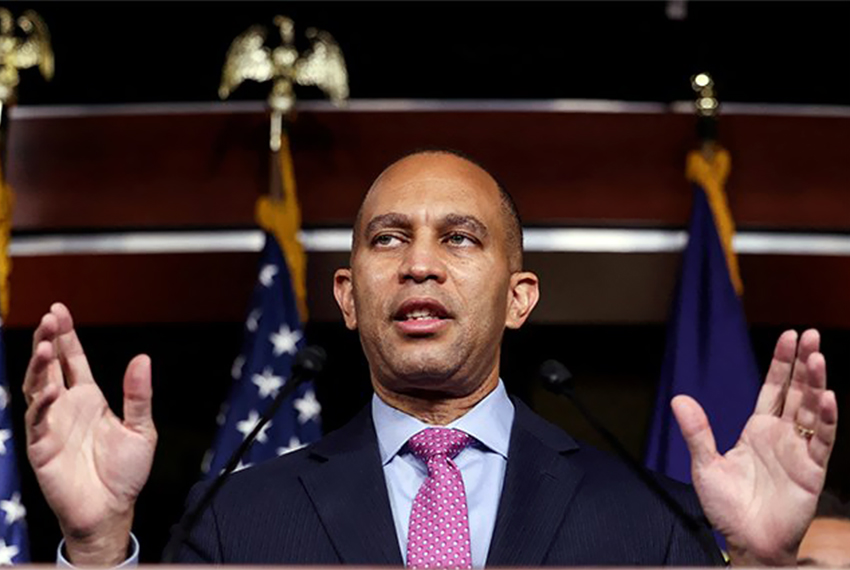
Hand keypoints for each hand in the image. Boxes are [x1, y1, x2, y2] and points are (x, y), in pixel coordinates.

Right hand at [23, 303, 156, 565]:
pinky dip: (42, 404)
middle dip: (47, 340)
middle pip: (50, 366)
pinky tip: (50, 390)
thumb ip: (138, 395)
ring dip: (38, 366)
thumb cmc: (126, 472)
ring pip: (37, 387)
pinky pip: (37, 421)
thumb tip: (142, 358)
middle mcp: (67, 407)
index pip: (72, 360)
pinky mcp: (41, 447)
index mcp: (90, 399)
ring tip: (44, 344)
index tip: (58, 310)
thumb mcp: (142, 429)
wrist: (112, 510)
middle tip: (49, 317)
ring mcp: (51, 425)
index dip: (65, 336)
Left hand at [673, 329, 837, 565]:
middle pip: (797, 392)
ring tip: (818, 356)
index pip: (774, 389)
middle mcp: (782, 436)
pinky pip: (822, 441)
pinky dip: (827, 420)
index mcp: (757, 430)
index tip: (788, 336)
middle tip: (811, 334)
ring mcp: (799, 451)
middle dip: (804, 363)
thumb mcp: (706, 465)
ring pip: (812, 410)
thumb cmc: (727, 508)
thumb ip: (697, 432)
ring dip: (817, 384)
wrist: (746, 542)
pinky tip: (829, 397)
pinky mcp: (811, 471)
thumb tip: (678, 398)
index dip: (782, 364)